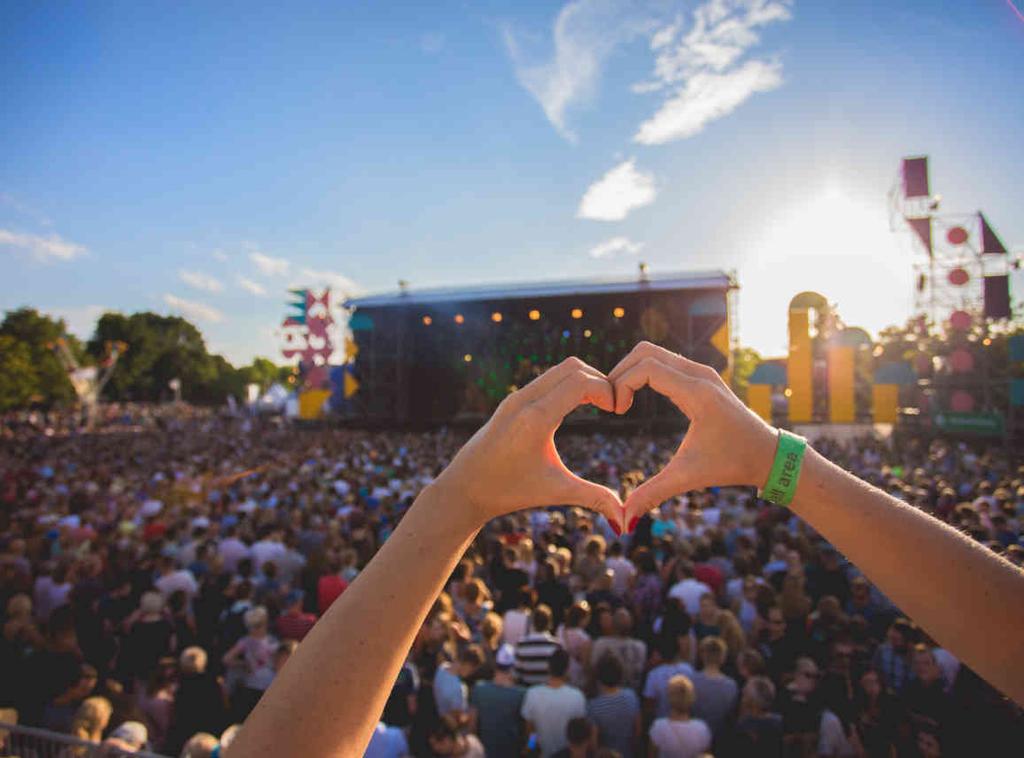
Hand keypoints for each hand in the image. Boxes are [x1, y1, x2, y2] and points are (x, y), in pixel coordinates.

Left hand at [433, 357, 625, 531]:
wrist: (465, 488)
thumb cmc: (509, 491)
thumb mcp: (556, 491)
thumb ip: (594, 499)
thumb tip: (627, 523)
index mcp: (536, 418)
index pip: (580, 382)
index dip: (607, 390)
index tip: (618, 412)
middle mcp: (524, 400)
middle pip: (573, 367)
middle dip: (599, 380)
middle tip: (613, 406)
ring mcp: (516, 397)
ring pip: (559, 369)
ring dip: (584, 380)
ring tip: (600, 406)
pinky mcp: (512, 400)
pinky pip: (547, 379)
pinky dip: (568, 384)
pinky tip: (578, 407)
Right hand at [607, 342, 777, 527]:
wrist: (769, 455)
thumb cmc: (732, 464)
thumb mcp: (688, 477)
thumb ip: (653, 494)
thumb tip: (623, 521)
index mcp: (697, 393)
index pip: (646, 367)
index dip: (621, 383)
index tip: (615, 411)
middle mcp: (699, 374)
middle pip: (645, 351)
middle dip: (620, 372)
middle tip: (611, 403)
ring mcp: (701, 372)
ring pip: (654, 353)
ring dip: (631, 371)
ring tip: (620, 401)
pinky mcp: (701, 376)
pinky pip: (664, 361)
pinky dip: (644, 372)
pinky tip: (636, 398)